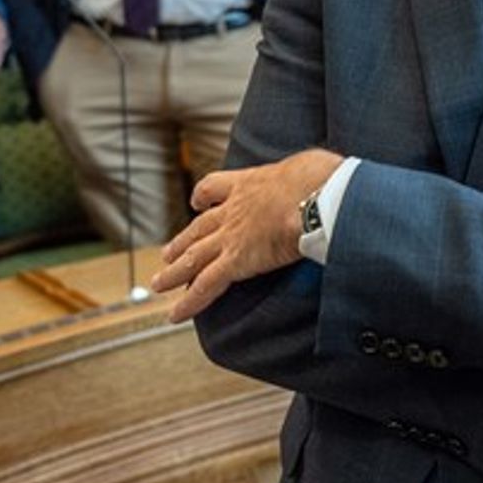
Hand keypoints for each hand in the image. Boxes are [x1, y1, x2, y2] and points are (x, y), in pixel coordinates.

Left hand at [151, 148, 345, 321]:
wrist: (317, 195)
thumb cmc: (322, 178)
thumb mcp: (311, 167)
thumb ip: (306, 177)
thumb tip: (324, 181)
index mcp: (248, 184)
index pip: (214, 187)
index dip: (203, 197)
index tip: (197, 203)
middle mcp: (233, 211)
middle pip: (198, 229)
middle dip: (182, 242)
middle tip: (167, 253)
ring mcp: (231, 237)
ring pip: (193, 258)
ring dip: (174, 273)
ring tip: (159, 284)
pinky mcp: (236, 262)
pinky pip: (205, 285)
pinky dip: (188, 302)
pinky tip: (174, 315)